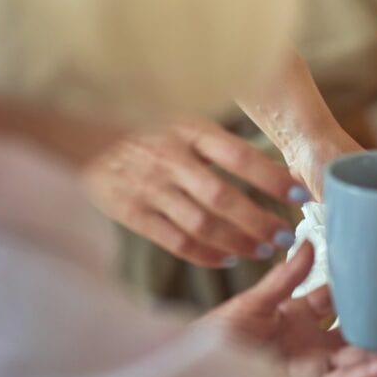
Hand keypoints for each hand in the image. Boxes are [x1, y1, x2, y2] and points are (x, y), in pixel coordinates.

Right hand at [82, 117, 307, 266]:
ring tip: (263, 251)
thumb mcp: (180, 117)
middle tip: (286, 236)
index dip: (273, 179)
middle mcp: (171, 160)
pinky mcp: (132, 213)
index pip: (241, 157)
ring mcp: (150, 188)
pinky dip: (205, 254)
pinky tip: (228, 258)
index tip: (300, 195)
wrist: (75, 131)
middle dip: (261, 222)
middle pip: (225, 199)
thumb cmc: (143, 125)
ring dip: (238, 242)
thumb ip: (217, 140)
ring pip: (203, 225)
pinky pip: (175, 241)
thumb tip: (271, 163)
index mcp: (188, 131)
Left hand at [207, 241, 376, 376]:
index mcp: (296, 316)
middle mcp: (310, 343)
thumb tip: (309, 243)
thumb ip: (285, 278)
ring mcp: (313, 366)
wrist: (189, 373)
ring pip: (361, 356)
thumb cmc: (212, 338)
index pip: (338, 299)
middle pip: (358, 329)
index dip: (362, 287)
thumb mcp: (251, 302)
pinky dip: (372, 370)